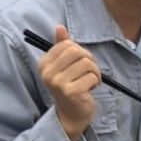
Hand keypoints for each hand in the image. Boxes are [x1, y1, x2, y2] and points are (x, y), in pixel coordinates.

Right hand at [39, 25, 100, 140]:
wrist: (71, 114)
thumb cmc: (69, 86)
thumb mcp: (64, 65)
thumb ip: (62, 46)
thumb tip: (59, 27)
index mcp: (44, 64)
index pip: (67, 44)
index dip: (79, 51)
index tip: (79, 63)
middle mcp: (48, 73)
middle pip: (77, 51)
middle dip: (89, 60)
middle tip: (89, 71)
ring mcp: (58, 83)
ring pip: (86, 63)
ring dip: (94, 72)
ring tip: (90, 80)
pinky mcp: (71, 92)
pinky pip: (92, 76)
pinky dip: (96, 81)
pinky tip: (90, 89)